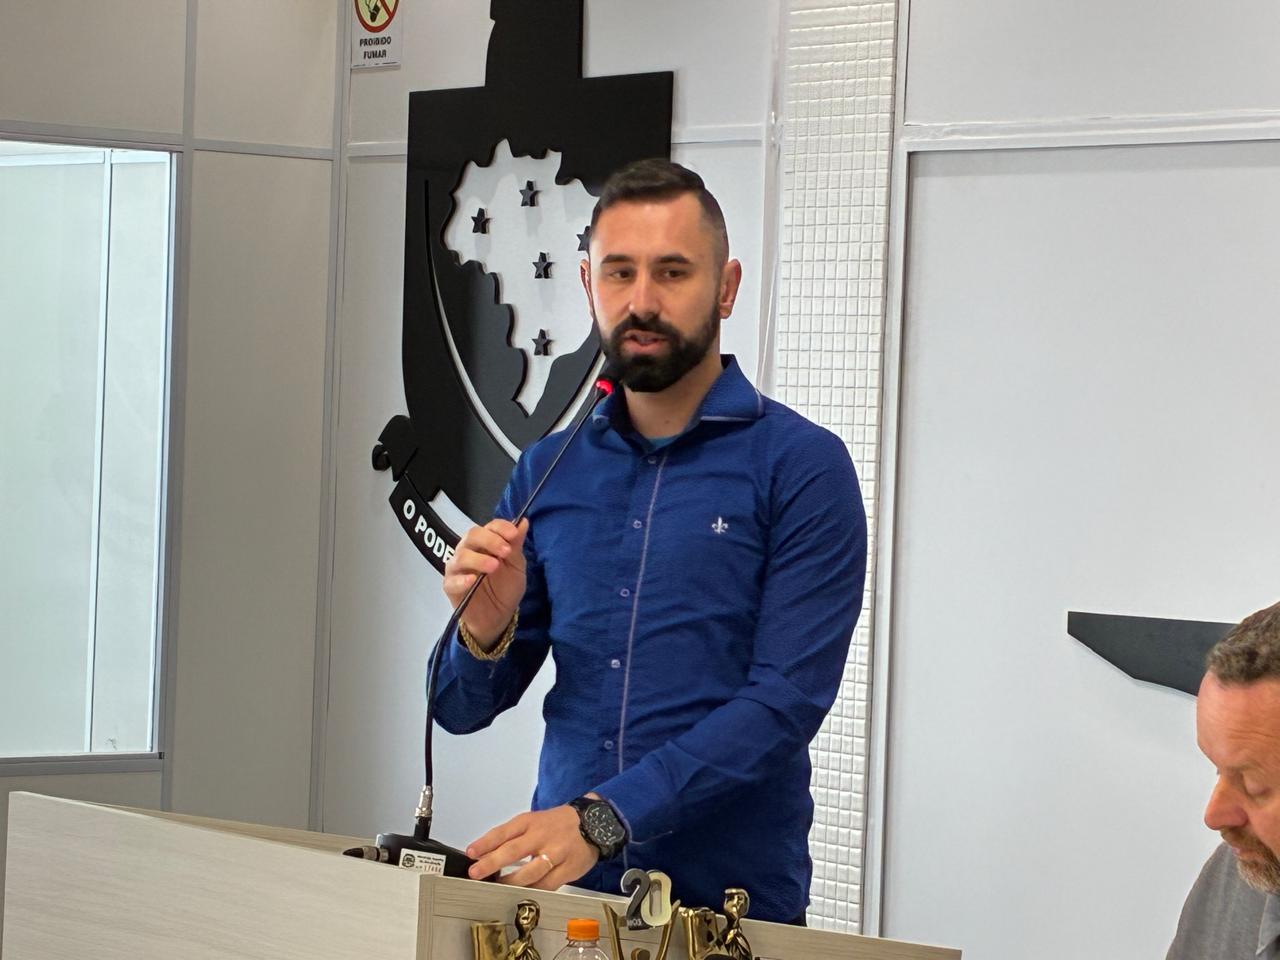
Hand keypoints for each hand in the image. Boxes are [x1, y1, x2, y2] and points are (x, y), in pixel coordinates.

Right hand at [442, 518, 527, 647]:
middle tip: (505, 552)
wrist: (498, 616)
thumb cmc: (506, 588)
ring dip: (478, 559)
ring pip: (461, 556)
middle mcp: (468, 550)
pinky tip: (472, 581)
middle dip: (490, 540)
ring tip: (494, 566)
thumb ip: (516, 545)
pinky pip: (452, 580)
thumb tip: (523, 522)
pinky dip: (461, 579)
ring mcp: (457, 568)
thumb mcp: (516, 566)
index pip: (489, 527)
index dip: (500, 527)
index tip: (513, 534)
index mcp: (485, 543)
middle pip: (472, 536)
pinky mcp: (450, 586)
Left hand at [466, 805, 598, 889]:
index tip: (471, 853)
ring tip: (498, 886)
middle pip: (513, 850)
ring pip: (530, 872)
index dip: (485, 843)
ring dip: (511, 881)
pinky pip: (547, 884)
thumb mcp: (535, 822)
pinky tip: (523, 892)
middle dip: (492, 863)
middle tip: (476, 873)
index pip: (504, 832)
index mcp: (531, 822)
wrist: (594, 822)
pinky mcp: (568, 868)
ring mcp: (557, 852)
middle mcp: (542, 836)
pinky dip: (533, 890)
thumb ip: (514, 837)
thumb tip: (487, 855)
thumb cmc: (558, 824)